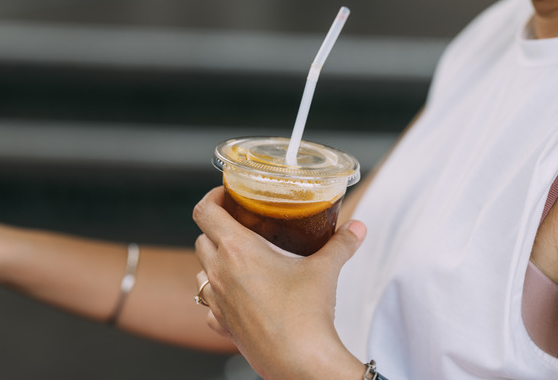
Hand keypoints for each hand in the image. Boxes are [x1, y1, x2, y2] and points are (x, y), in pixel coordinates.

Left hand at [193, 186, 366, 379]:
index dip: (213, 196)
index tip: (228, 194)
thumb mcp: (326, 270)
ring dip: (214, 260)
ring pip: (200, 270)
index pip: (206, 211)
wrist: (301, 362)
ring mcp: (217, 301)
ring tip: (239, 258)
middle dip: (217, 227)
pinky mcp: (222, 325)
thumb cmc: (306, 315)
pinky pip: (208, 304)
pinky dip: (218, 294)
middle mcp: (220, 273)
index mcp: (238, 250)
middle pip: (201, 237)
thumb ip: (341, 243)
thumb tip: (357, 228)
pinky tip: (238, 295)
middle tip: (241, 223)